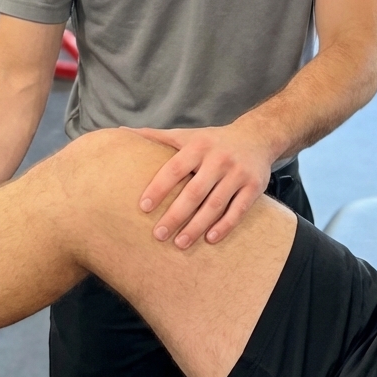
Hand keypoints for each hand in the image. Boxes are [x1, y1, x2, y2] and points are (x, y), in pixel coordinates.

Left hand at [128, 125, 274, 248]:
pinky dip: (224, 226)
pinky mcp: (254, 187)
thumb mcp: (186, 135)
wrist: (257, 136)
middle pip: (194, 192)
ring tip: (180, 243)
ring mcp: (237, 174)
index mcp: (198, 147)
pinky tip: (209, 239)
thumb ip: (155, 137)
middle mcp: (218, 159)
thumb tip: (119, 133)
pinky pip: (238, 210)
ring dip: (197, 226)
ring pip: (215, 204)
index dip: (159, 188)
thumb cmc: (211, 141)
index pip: (174, 169)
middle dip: (176, 215)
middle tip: (158, 234)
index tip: (143, 207)